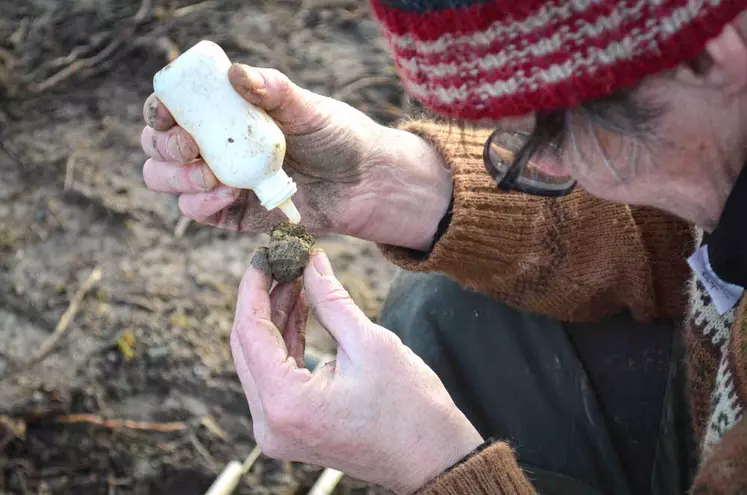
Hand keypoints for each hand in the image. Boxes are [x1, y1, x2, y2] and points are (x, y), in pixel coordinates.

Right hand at [141, 64, 452, 250]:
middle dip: (164, 147)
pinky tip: (228, 192)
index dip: (158, 110)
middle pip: (157, 147)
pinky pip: (196, 211)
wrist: (365, 183)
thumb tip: (236, 73)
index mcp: (223, 114)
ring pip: (165, 180)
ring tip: (212, 174)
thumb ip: (273, 91)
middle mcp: (213, 146)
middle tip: (191, 147)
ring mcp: (218, 181)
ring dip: (176, 176)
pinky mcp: (231, 214)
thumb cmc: (337, 136)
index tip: (166, 112)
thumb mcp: (307, 108)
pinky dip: (201, 202)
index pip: (170, 109)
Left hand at [231, 249, 482, 493]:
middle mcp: (271, 423)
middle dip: (263, 298)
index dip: (255, 286)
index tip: (265, 253)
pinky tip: (300, 308)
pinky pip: (276, 375)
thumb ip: (330, 299)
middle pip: (247, 346)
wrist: (434, 458)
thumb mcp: (370, 343)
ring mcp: (278, 429)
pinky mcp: (291, 427)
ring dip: (276, 317)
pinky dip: (286, 341)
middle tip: (282, 260)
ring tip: (295, 277)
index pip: (250, 331)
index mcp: (286, 403)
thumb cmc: (410, 408)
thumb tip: (310, 261)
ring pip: (260, 359)